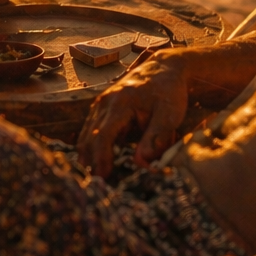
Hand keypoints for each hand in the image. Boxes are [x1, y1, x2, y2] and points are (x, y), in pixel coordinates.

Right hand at [76, 54, 189, 176]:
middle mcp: (105, 102)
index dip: (101, 158)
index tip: (102, 177)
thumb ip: (156, 138)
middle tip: (94, 186)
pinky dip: (90, 148)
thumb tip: (141, 162)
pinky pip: (90, 131)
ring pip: (86, 135)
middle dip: (90, 162)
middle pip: (89, 137)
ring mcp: (101, 105)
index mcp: (120, 102)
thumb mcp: (170, 114)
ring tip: (92, 180)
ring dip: (87, 157)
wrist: (164, 69)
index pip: (103, 135)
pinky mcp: (102, 110)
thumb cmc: (168, 92)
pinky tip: (94, 165)